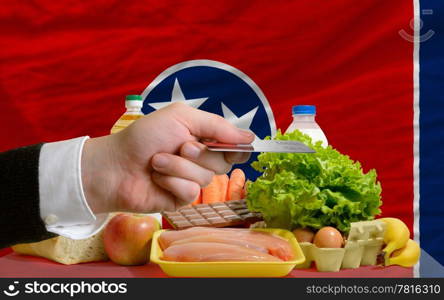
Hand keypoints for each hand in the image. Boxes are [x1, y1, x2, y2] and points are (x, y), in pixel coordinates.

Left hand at [81, 103, 252, 212]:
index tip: (234, 146)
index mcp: (202, 137)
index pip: (234, 145)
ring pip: (206, 178)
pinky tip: (157, 179)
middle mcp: (200, 159)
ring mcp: (190, 179)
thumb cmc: (144, 136)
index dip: (237, 147)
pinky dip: (172, 182)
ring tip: (157, 162)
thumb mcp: (181, 117)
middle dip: (200, 153)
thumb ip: (217, 125)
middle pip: (224, 162)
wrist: (115, 165)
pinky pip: (191, 192)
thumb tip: (250, 136)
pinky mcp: (180, 199)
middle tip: (179, 146)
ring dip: (179, 167)